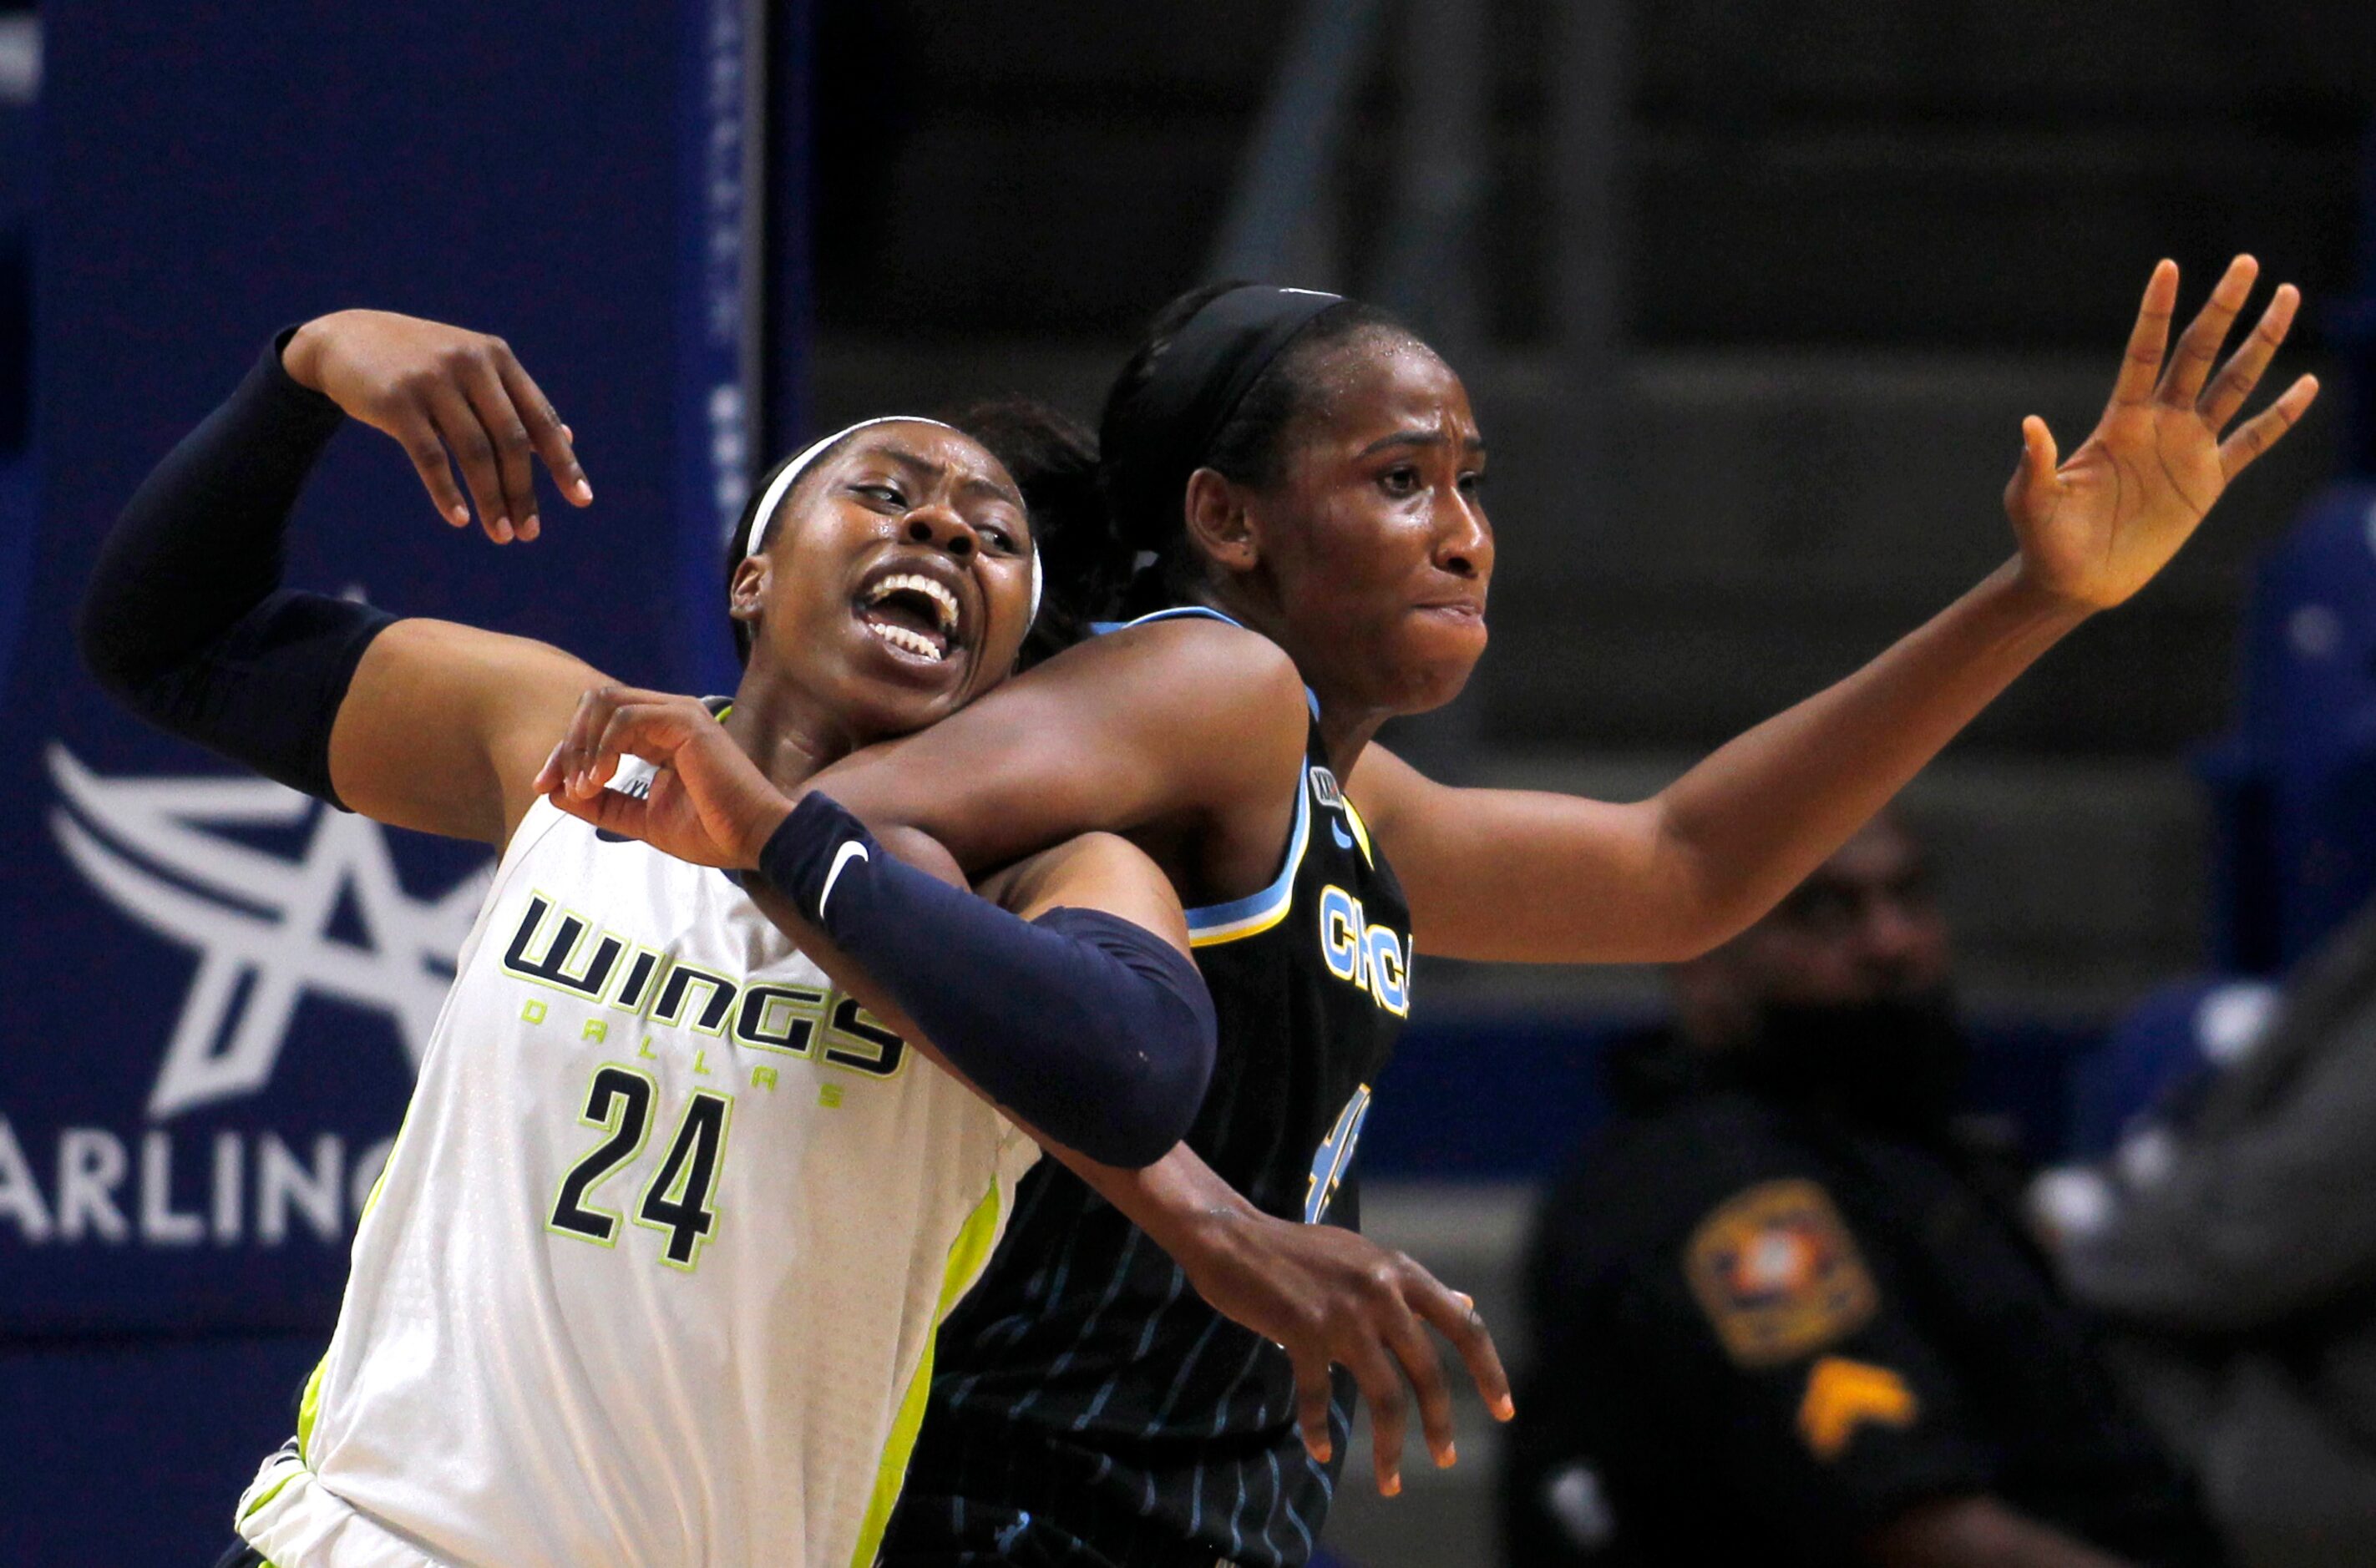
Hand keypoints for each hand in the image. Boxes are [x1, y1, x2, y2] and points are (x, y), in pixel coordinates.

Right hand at [281, 308, 591, 543]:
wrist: (345, 339)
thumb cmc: (420, 362)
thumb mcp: (472, 369)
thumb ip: (516, 401)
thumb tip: (566, 440)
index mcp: (496, 357)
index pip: (539, 418)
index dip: (563, 462)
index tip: (582, 500)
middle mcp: (469, 363)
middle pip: (511, 440)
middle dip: (524, 491)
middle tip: (529, 533)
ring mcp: (432, 380)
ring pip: (475, 452)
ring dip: (491, 500)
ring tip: (501, 535)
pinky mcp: (396, 401)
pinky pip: (430, 456)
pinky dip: (447, 492)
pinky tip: (459, 519)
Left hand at [534, 685, 791, 867]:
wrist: (753, 840)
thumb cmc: (710, 831)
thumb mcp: (640, 819)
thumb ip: (601, 803)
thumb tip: (554, 792)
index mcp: (660, 734)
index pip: (598, 722)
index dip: (565, 752)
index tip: (545, 787)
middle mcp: (668, 715)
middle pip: (595, 704)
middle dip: (566, 744)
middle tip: (552, 783)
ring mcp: (679, 713)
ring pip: (606, 703)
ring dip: (582, 745)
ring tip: (584, 786)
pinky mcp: (686, 721)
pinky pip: (626, 717)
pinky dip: (603, 746)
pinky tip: (600, 778)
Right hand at [1176, 1206, 1512, 1496]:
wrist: (1235, 1236)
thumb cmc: (1300, 1250)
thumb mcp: (1367, 1258)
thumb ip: (1412, 1285)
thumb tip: (1465, 1301)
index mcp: (1400, 1272)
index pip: (1463, 1324)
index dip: (1489, 1371)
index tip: (1504, 1410)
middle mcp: (1381, 1292)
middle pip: (1427, 1372)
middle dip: (1439, 1424)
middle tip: (1444, 1459)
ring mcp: (1343, 1313)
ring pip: (1384, 1395)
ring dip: (1389, 1447)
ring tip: (1391, 1480)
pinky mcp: (1303, 1331)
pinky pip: (1319, 1395)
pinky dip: (1318, 1428)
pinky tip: (1320, 1449)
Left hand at [2004, 256, 2316, 612]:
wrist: (2075, 580)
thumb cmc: (2045, 538)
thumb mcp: (2032, 500)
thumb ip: (2035, 462)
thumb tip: (2030, 425)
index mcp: (2119, 420)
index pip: (2144, 353)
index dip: (2156, 311)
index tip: (2169, 267)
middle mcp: (2159, 423)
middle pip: (2198, 353)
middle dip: (2222, 309)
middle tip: (2247, 262)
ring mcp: (2187, 448)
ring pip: (2234, 383)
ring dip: (2261, 343)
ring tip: (2287, 296)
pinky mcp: (2208, 482)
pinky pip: (2253, 441)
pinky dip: (2281, 415)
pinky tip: (2307, 384)